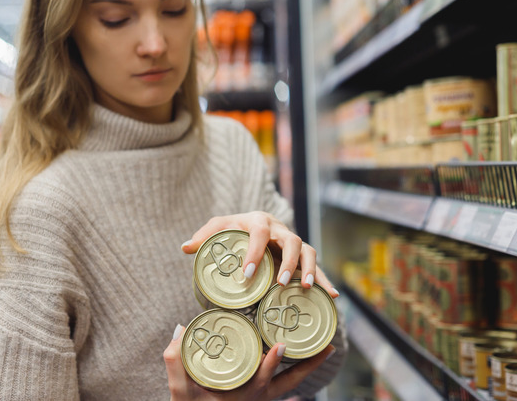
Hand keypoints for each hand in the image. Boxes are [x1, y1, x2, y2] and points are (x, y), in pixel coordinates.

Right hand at [164, 324, 335, 399]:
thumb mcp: (179, 389)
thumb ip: (176, 359)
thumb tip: (181, 329)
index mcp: (242, 394)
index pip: (261, 378)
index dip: (272, 362)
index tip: (281, 345)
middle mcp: (258, 397)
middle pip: (290, 381)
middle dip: (310, 364)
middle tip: (328, 346)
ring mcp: (263, 397)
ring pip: (292, 382)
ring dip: (309, 365)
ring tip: (326, 347)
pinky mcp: (263, 395)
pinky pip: (286, 383)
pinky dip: (297, 370)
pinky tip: (305, 354)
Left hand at [181, 212, 338, 297]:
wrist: (251, 224)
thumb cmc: (233, 228)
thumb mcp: (218, 228)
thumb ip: (204, 237)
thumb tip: (185, 248)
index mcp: (259, 221)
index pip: (259, 233)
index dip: (254, 252)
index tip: (246, 274)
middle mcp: (281, 229)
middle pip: (292, 240)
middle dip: (288, 262)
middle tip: (279, 283)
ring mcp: (293, 242)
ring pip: (308, 250)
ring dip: (309, 269)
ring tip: (305, 288)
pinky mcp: (301, 256)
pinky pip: (316, 266)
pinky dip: (324, 280)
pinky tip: (331, 295)